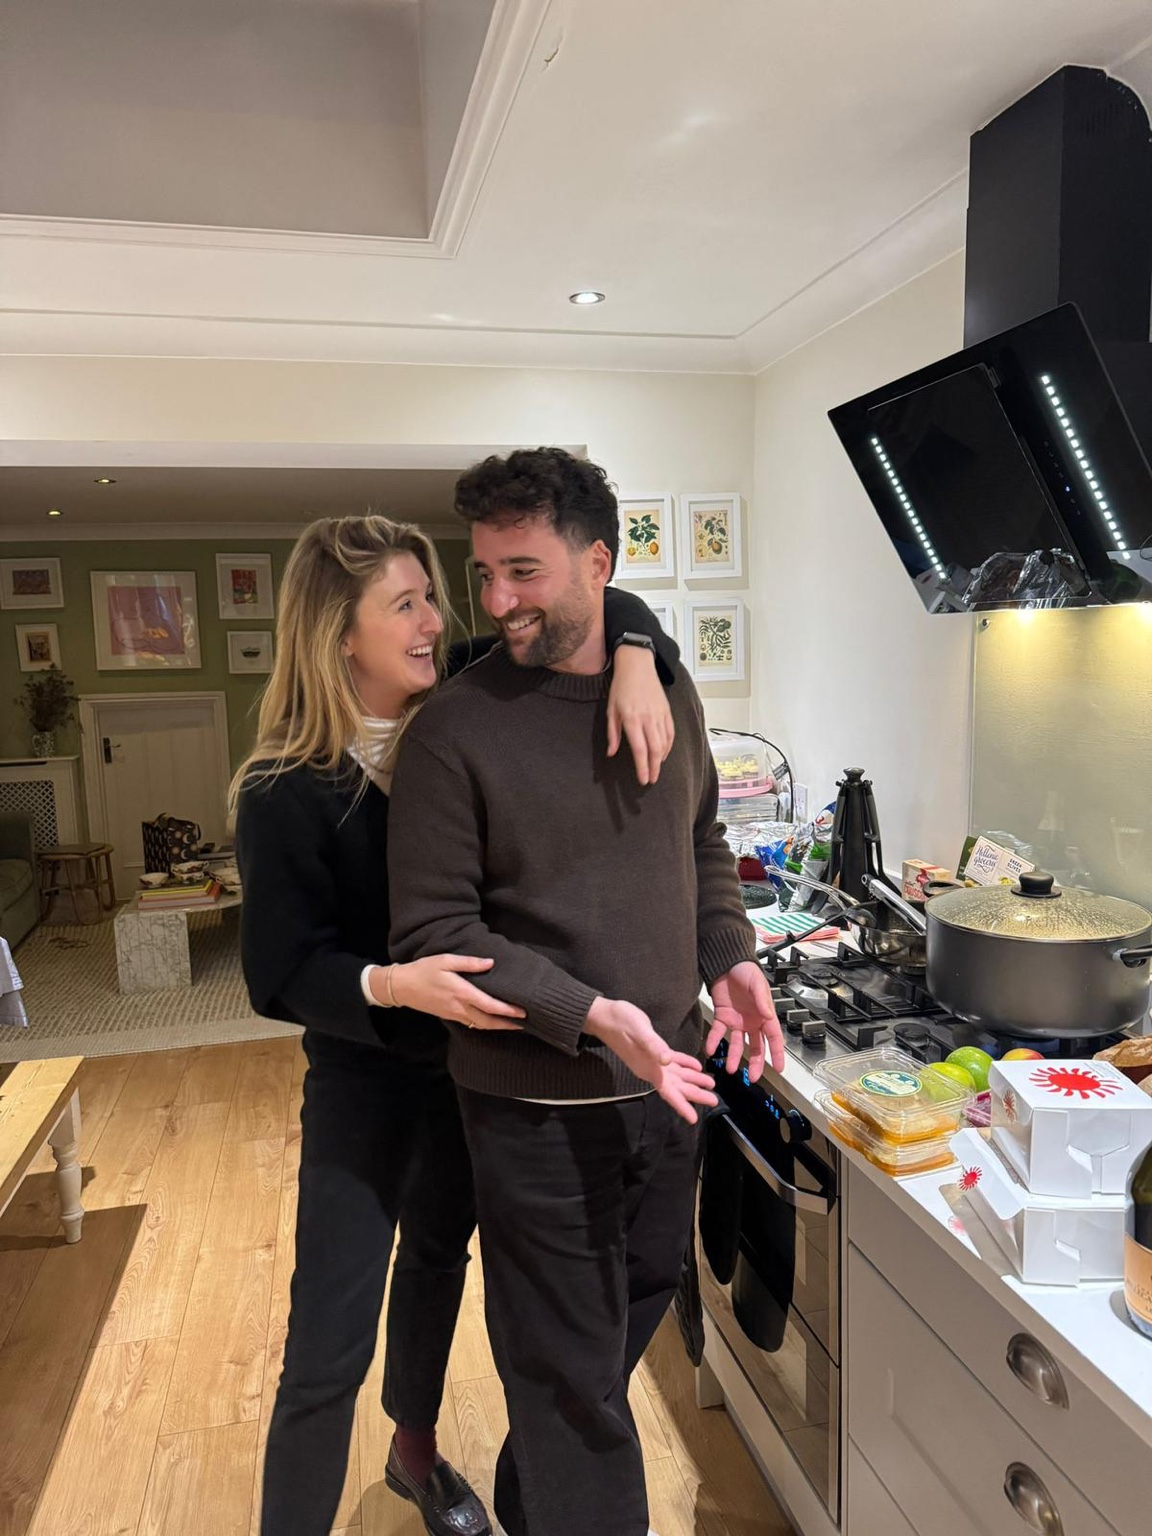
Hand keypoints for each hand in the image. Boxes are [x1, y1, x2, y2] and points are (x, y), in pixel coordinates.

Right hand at [383, 956, 525, 1031]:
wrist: (401, 986)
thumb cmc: (423, 970)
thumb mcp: (445, 960)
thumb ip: (469, 963)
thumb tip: (490, 962)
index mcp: (461, 993)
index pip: (490, 1006)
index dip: (508, 1011)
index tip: (523, 1012)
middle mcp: (459, 1007)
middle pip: (488, 1022)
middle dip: (507, 1025)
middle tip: (525, 1024)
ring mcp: (454, 1014)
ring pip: (480, 1025)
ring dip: (498, 1027)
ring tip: (513, 1025)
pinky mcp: (449, 1016)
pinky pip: (471, 1024)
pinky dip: (485, 1025)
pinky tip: (492, 1021)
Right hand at [585, 997, 717, 1123]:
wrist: (605, 1016)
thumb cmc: (622, 1023)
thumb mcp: (640, 1032)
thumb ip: (654, 1046)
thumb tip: (667, 1061)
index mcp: (650, 1068)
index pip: (668, 1092)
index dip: (681, 1106)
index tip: (693, 1119)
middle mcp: (652, 1069)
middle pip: (677, 1087)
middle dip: (695, 1094)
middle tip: (714, 1100)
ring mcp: (653, 1060)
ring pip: (677, 1075)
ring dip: (693, 1080)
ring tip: (711, 1084)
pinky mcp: (654, 1050)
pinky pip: (672, 1061)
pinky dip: (685, 1064)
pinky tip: (696, 1065)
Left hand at [607, 644, 674, 785]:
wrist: (637, 666)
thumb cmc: (620, 688)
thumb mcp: (611, 710)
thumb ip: (612, 733)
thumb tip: (611, 753)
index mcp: (632, 719)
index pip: (639, 749)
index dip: (642, 767)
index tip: (643, 779)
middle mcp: (648, 718)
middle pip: (655, 749)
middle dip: (654, 767)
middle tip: (652, 780)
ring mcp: (659, 715)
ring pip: (664, 742)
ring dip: (662, 759)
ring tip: (657, 769)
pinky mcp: (667, 711)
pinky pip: (670, 733)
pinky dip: (668, 746)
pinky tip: (664, 753)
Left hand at [705, 960, 784, 1081]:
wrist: (726, 962)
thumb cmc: (746, 970)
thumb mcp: (757, 984)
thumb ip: (762, 1001)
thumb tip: (768, 1016)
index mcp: (765, 1015)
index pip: (774, 1038)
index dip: (777, 1054)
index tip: (779, 1069)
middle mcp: (752, 1021)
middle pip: (756, 1046)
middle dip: (756, 1063)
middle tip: (754, 1077)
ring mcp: (736, 1020)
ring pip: (737, 1044)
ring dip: (734, 1057)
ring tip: (731, 1069)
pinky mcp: (722, 1016)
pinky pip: (718, 1032)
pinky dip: (714, 1041)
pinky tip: (710, 1050)